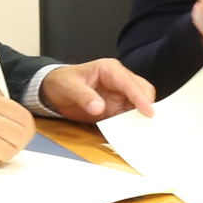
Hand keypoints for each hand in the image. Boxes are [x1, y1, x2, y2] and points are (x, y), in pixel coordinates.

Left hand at [39, 58, 156, 122]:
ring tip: (144, 131)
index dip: (140, 97)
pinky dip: (132, 123)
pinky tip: (133, 133)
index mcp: (110, 69)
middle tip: (149, 123)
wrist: (53, 90)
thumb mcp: (68, 86)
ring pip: (139, 104)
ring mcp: (119, 95)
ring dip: (141, 117)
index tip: (148, 112)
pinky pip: (129, 115)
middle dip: (147, 106)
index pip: (129, 83)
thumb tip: (99, 108)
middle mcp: (119, 81)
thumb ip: (83, 96)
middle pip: (142, 91)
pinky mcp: (116, 107)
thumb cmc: (61, 82)